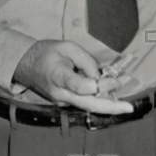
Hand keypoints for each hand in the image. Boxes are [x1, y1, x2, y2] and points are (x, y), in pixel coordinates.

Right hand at [12, 38, 134, 114]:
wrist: (25, 65)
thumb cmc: (46, 53)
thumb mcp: (66, 47)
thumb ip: (86, 61)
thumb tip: (101, 76)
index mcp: (58, 76)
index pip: (80, 86)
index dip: (98, 85)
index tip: (113, 80)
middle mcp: (61, 94)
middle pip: (88, 104)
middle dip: (111, 107)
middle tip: (129, 108)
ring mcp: (63, 101)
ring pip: (89, 105)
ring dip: (109, 102)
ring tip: (126, 96)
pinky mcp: (66, 102)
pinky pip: (85, 102)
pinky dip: (100, 98)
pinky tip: (111, 91)